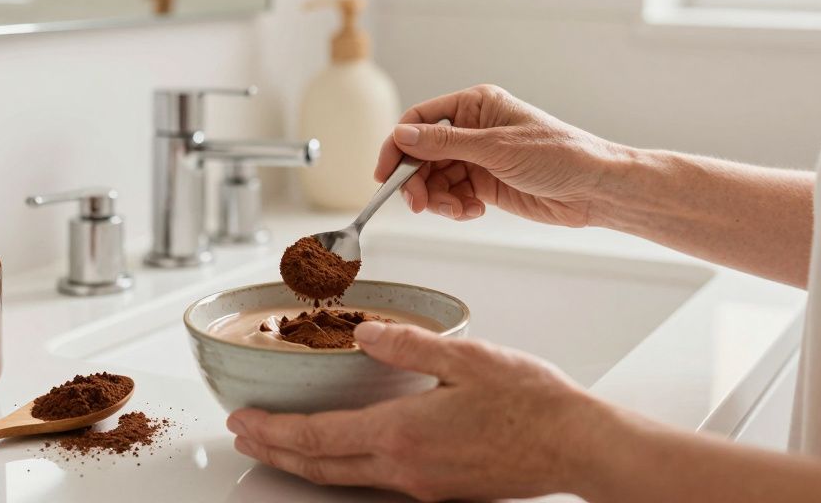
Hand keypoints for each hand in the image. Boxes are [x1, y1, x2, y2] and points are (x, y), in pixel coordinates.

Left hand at [226, 322, 613, 501]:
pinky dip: (341, 467)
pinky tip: (342, 452)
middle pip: (320, 467)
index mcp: (402, 433)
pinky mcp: (441, 487)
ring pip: (345, 478)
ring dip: (304, 462)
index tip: (242, 420)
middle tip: (243, 437)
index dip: (272, 430)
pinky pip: (376, 481)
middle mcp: (405, 467)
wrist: (578, 445)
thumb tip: (365, 333)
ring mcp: (423, 483)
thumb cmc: (533, 403)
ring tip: (277, 446)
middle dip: (274, 452)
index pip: (317, 437)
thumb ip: (408, 345)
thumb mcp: (467, 357)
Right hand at [376, 84, 625, 226]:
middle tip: (418, 205)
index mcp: (476, 105)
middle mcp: (473, 129)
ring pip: (436, 178)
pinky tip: (474, 211)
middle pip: (422, 154)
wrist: (595, 189)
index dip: (397, 146)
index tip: (384, 175)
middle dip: (417, 180)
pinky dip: (455, 207)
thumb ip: (445, 144)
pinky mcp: (487, 183)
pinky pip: (454, 195)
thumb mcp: (496, 148)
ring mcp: (479, 157)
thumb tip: (401, 136)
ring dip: (438, 198)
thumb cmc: (558, 155)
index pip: (420, 121)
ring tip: (457, 210)